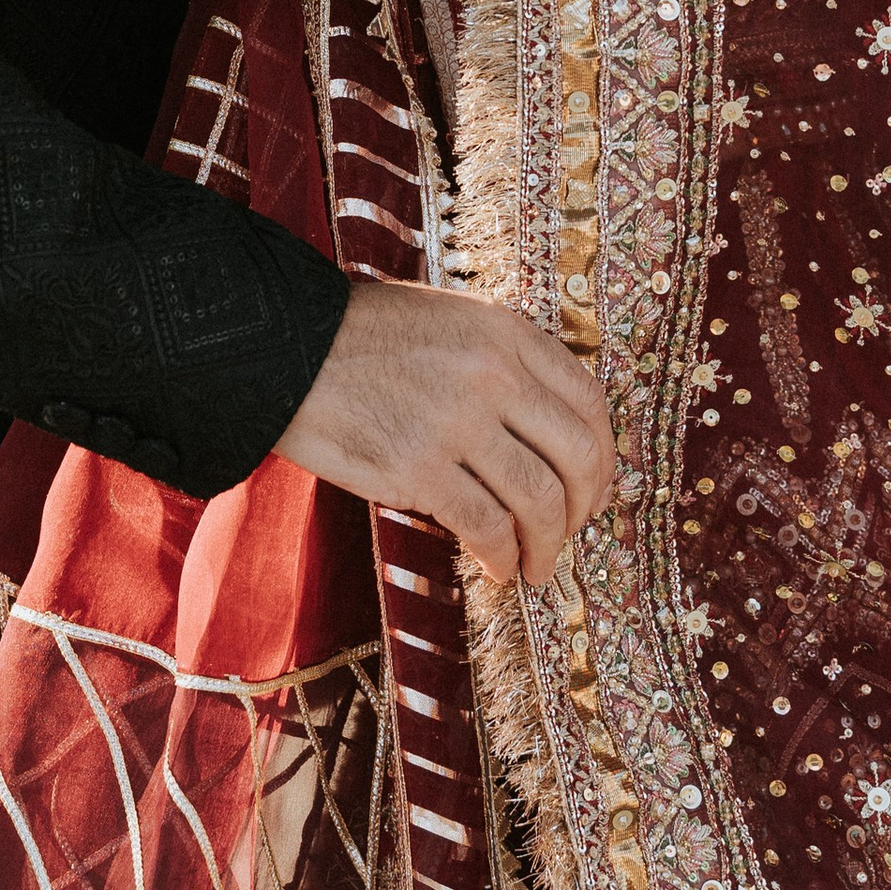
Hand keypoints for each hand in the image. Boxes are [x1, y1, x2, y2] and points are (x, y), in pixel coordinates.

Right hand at [272, 274, 616, 588]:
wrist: (286, 347)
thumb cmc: (362, 337)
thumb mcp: (450, 322)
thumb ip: (504, 364)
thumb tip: (547, 437)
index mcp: (505, 332)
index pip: (588, 402)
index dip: (603, 458)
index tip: (593, 490)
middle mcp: (493, 372)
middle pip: (577, 456)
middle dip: (582, 509)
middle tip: (568, 534)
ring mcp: (458, 419)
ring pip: (539, 500)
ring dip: (546, 546)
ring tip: (535, 566)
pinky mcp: (419, 465)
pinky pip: (486, 525)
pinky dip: (501, 556)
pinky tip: (495, 566)